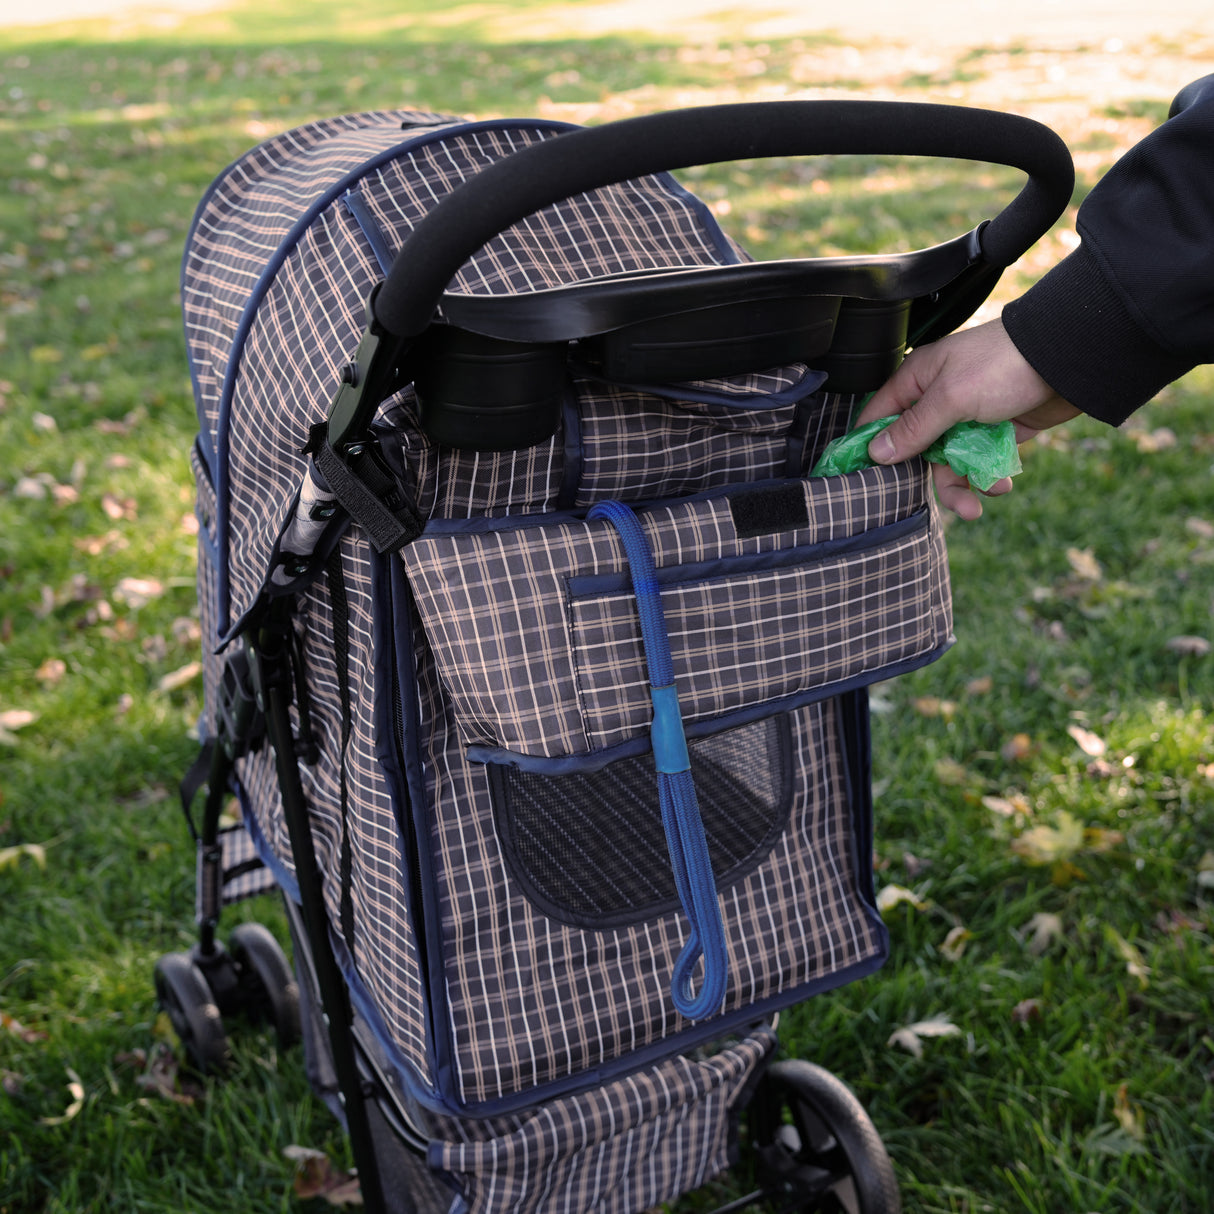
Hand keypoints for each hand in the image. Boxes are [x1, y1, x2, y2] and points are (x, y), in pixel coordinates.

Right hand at [855, 318, 1081, 518]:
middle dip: (926, 478)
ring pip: (949, 462)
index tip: (867, 478)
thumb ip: (914, 427)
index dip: (872, 447)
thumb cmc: (1004, 365)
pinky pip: (979, 462)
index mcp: (918, 379)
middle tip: (933, 501)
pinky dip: (987, 476)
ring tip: (974, 508)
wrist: (1068, 360)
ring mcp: (966, 416)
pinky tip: (1000, 485)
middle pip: (916, 449)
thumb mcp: (951, 397)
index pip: (881, 417)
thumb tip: (877, 452)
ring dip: (961, 486)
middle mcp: (937, 399)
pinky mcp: (994, 431)